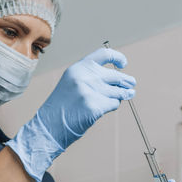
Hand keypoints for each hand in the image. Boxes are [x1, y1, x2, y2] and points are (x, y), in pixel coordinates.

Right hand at [6, 48, 135, 181]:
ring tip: (127, 95)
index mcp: (77, 68)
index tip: (123, 64)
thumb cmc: (63, 107)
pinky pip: (114, 103)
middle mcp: (84, 76)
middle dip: (126, 80)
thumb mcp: (73, 84)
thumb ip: (92, 77)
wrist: (49, 126)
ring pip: (117, 91)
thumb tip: (121, 79)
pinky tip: (106, 108)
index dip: (117, 57)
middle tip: (132, 84)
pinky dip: (113, 106)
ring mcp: (89, 91)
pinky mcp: (94, 106)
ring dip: (123, 94)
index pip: (103, 54)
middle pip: (115, 75)